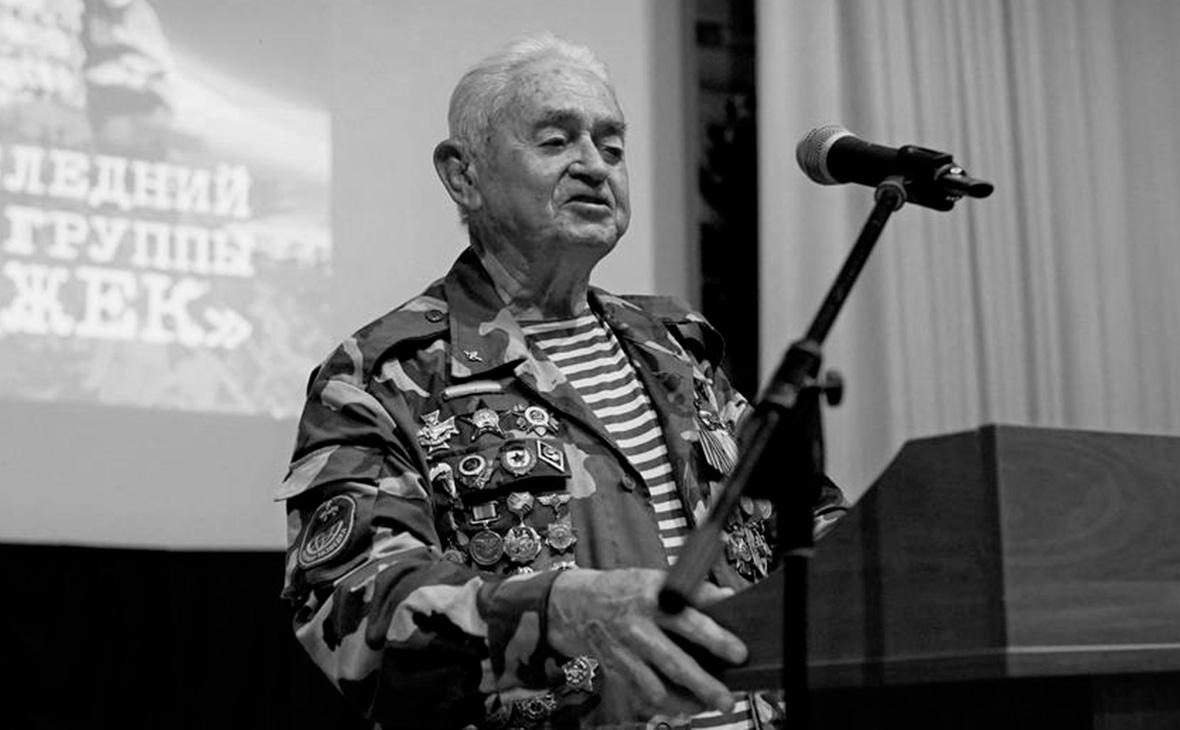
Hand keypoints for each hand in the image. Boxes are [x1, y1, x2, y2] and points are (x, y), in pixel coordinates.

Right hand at [546, 568, 746, 717]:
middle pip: (674, 662)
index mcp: (651, 598)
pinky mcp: (616, 670)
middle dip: (703, 684)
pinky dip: (664, 703)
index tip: (739, 653)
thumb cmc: (625, 589)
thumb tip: (726, 599)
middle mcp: (637, 627)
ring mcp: (625, 652)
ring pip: (655, 688)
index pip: (688, 620)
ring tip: (705, 706)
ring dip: (684, 702)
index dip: (715, 638)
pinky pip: (642, 694)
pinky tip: (681, 704)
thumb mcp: (657, 579)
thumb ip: (694, 592)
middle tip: (725, 699)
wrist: (578, 604)